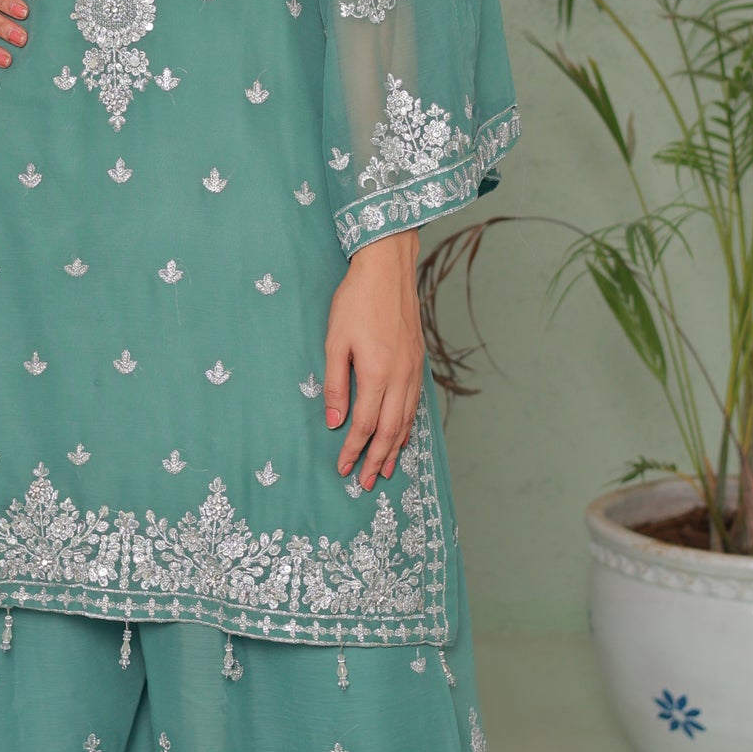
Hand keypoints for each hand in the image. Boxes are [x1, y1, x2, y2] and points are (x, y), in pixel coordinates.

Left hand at [324, 230, 422, 489]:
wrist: (388, 269)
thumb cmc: (356, 301)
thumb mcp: (335, 341)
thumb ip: (335, 384)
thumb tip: (334, 420)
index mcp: (377, 374)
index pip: (364, 425)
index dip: (352, 450)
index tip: (342, 468)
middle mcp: (400, 377)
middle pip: (390, 431)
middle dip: (376, 459)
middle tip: (366, 482)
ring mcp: (413, 369)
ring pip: (406, 420)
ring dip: (395, 448)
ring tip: (386, 469)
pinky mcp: (418, 360)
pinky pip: (414, 403)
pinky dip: (408, 425)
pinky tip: (402, 434)